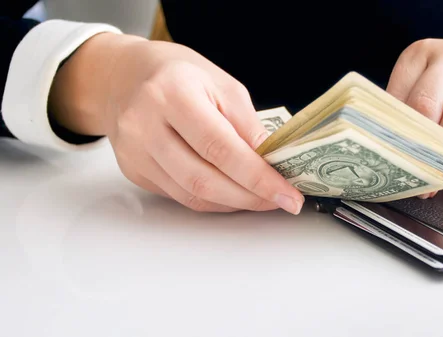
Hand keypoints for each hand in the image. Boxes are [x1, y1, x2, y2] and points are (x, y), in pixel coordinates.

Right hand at [49, 33, 304, 213]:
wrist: (124, 77)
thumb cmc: (178, 75)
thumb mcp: (222, 85)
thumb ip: (247, 125)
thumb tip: (273, 164)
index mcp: (172, 94)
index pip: (220, 148)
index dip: (258, 178)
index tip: (288, 194)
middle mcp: (145, 125)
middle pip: (204, 180)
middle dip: (250, 197)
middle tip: (280, 201)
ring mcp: (135, 152)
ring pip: (192, 195)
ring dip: (234, 203)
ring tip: (262, 198)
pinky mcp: (135, 171)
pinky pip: (180, 197)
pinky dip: (214, 200)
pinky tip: (233, 193)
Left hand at [387, 39, 442, 203]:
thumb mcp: (432, 89)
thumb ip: (410, 113)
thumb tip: (387, 156)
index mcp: (422, 54)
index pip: (397, 94)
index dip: (388, 132)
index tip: (382, 161)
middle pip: (426, 103)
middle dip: (414, 145)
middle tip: (405, 177)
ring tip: (430, 188)